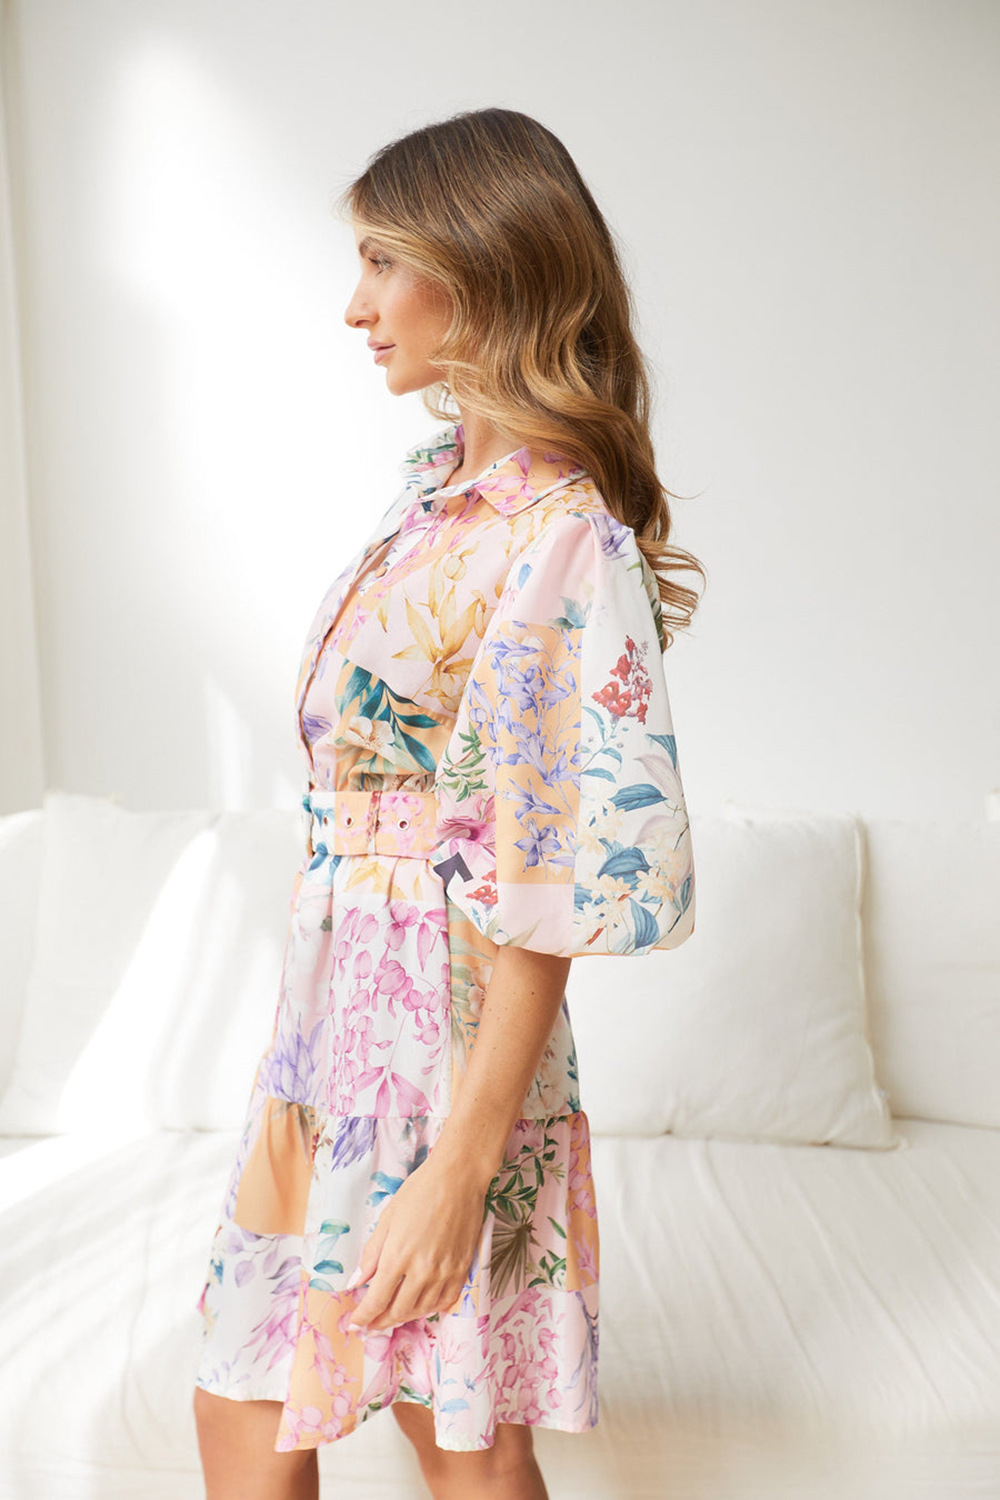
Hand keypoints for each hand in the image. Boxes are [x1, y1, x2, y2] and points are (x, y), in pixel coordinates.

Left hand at [347, 1149, 487, 1332]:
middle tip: (371, 1324)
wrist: (458, 1178)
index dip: (363, 1318)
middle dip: (380, 1322)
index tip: (354, 1324)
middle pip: (398, 1311)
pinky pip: (445, 1301)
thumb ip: (371, 1255)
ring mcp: (444, 1272)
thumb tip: (356, 1283)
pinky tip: (421, 1305)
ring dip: (404, 1317)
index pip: (376, 1301)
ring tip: (393, 1315)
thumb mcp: (387, 1219)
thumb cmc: (419, 1191)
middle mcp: (421, 1271)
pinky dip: (431, 1309)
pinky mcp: (462, 1269)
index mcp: (397, 1257)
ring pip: (421, 1310)